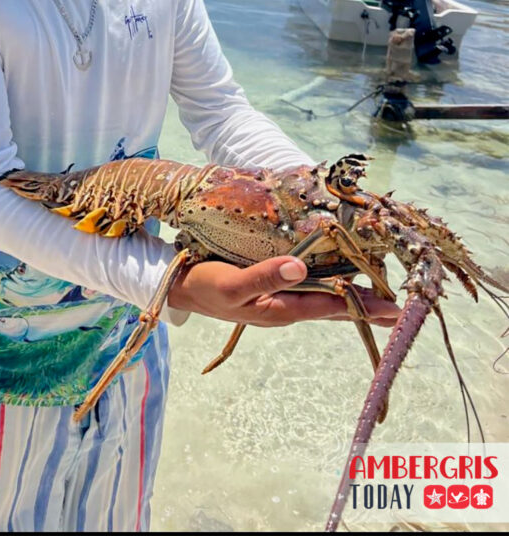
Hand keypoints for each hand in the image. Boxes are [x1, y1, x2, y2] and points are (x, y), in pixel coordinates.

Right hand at [167, 256, 400, 327]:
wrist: (179, 289)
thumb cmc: (204, 285)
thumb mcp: (230, 284)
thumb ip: (265, 276)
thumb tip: (302, 266)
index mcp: (281, 308)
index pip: (331, 305)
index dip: (363, 304)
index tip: (394, 308)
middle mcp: (286, 308)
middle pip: (335, 310)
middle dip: (367, 310)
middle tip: (401, 313)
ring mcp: (280, 303)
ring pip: (324, 303)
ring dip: (352, 303)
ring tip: (380, 306)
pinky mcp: (272, 293)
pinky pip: (311, 294)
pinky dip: (332, 291)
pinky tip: (339, 286)